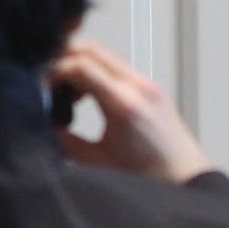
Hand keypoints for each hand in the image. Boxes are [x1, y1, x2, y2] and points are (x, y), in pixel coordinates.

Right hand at [46, 39, 212, 183]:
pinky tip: (89, 96)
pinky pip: (117, 68)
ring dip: (80, 64)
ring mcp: (147, 84)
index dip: (55, 72)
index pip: (81, 65)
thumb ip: (66, 142)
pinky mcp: (151, 88)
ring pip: (104, 55)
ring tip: (69, 92)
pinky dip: (97, 72)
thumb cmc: (151, 176)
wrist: (184, 178)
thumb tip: (46, 127)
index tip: (44, 87)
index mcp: (123, 104)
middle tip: (49, 80)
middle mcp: (137, 87)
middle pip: (92, 49)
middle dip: (64, 59)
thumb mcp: (98, 162)